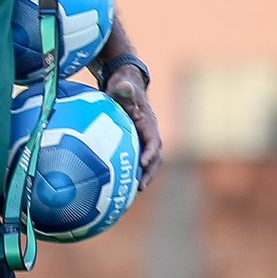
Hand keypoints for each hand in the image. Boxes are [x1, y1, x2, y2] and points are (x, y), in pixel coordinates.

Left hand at [104, 65, 161, 188]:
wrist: (125, 85)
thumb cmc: (123, 86)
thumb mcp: (122, 86)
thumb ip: (123, 89)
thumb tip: (124, 88)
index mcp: (148, 123)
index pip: (153, 140)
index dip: (149, 153)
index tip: (142, 164)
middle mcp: (149, 133)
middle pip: (155, 156)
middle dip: (150, 172)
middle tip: (140, 186)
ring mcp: (144, 140)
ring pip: (148, 162)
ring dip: (144, 176)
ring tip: (134, 192)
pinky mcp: (136, 144)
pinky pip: (138, 160)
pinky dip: (134, 172)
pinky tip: (122, 186)